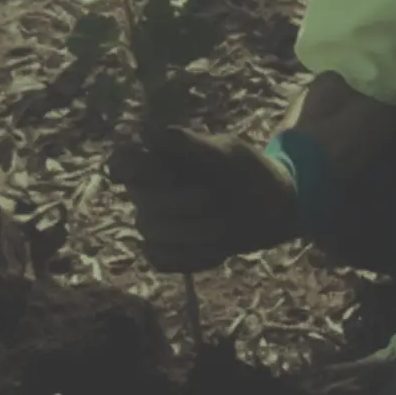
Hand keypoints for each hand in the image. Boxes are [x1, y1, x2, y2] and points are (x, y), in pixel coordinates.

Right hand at [106, 126, 297, 271]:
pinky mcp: (164, 251)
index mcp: (159, 159)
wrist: (272, 209)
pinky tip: (219, 248)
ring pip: (151, 231)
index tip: (164, 174)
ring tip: (225, 225)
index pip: (122, 161)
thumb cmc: (248, 172)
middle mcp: (149, 190)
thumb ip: (193, 146)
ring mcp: (154, 222)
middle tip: (215, 199)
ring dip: (193, 230)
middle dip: (181, 201)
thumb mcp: (229, 153)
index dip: (133, 168)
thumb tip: (152, 135)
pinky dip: (194, 255)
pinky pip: (162, 259)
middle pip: (142, 198)